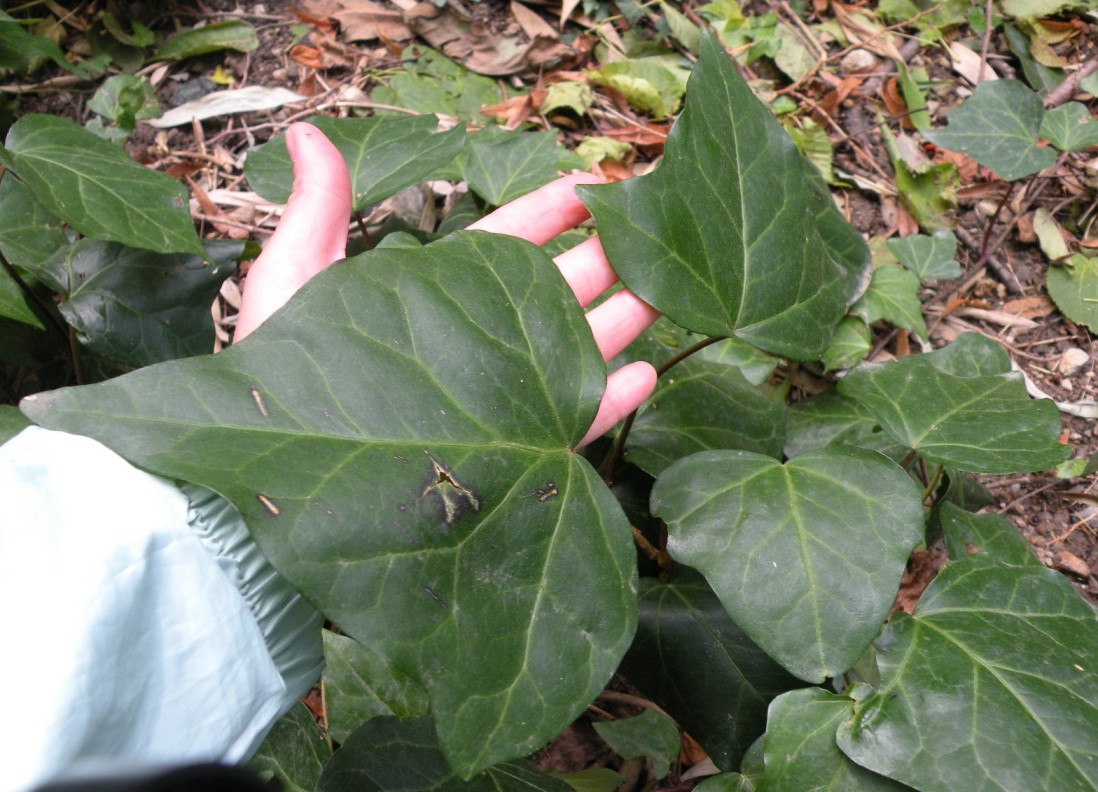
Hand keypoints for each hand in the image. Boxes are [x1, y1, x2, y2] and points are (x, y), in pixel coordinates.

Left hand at [236, 122, 657, 447]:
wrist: (277, 488)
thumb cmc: (281, 384)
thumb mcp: (290, 287)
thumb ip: (316, 216)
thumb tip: (305, 133)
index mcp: (433, 300)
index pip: (505, 244)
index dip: (549, 212)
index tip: (594, 184)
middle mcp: (474, 347)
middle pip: (554, 293)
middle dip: (603, 259)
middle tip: (651, 230)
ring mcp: (497, 403)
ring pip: (574, 352)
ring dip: (621, 319)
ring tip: (664, 289)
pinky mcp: (510, 460)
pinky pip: (570, 426)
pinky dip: (610, 402)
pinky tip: (644, 372)